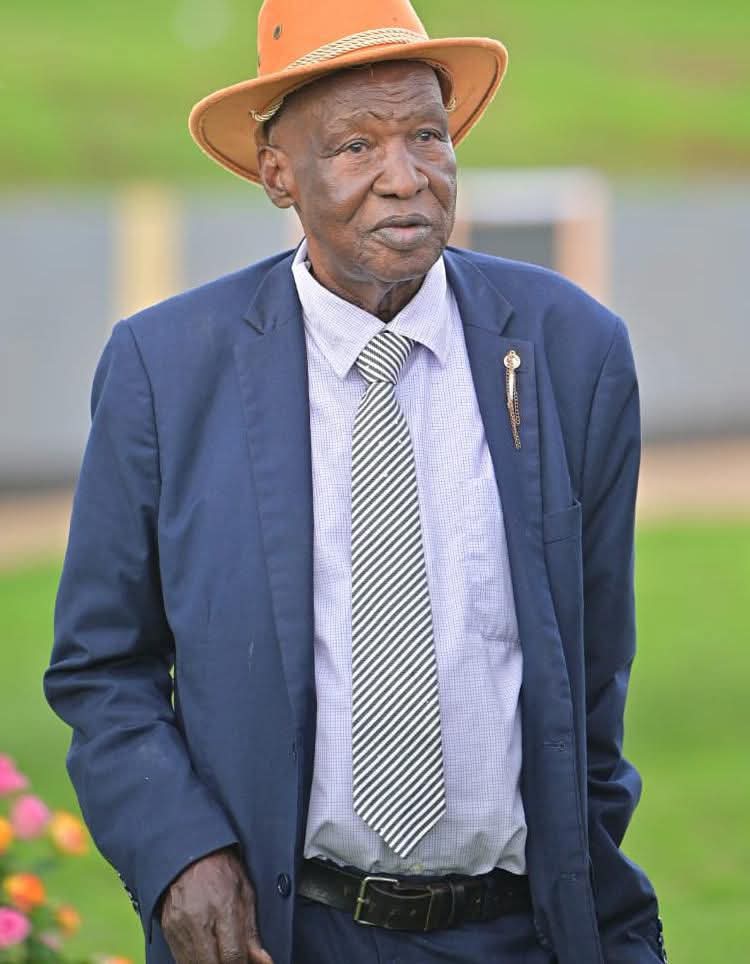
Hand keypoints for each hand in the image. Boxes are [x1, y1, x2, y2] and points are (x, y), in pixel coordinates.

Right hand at [159, 845, 273, 963]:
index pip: (232, 955)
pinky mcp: (168, 930)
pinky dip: (195, 960)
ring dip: (210, 963)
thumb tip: (263, 961)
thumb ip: (252, 931)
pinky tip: (206, 952)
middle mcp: (198, 919)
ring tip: (221, 953)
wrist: (188, 853)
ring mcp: (179, 926)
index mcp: (223, 906)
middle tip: (234, 959)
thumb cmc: (220, 868)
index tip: (247, 963)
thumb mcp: (245, 891)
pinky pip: (181, 958)